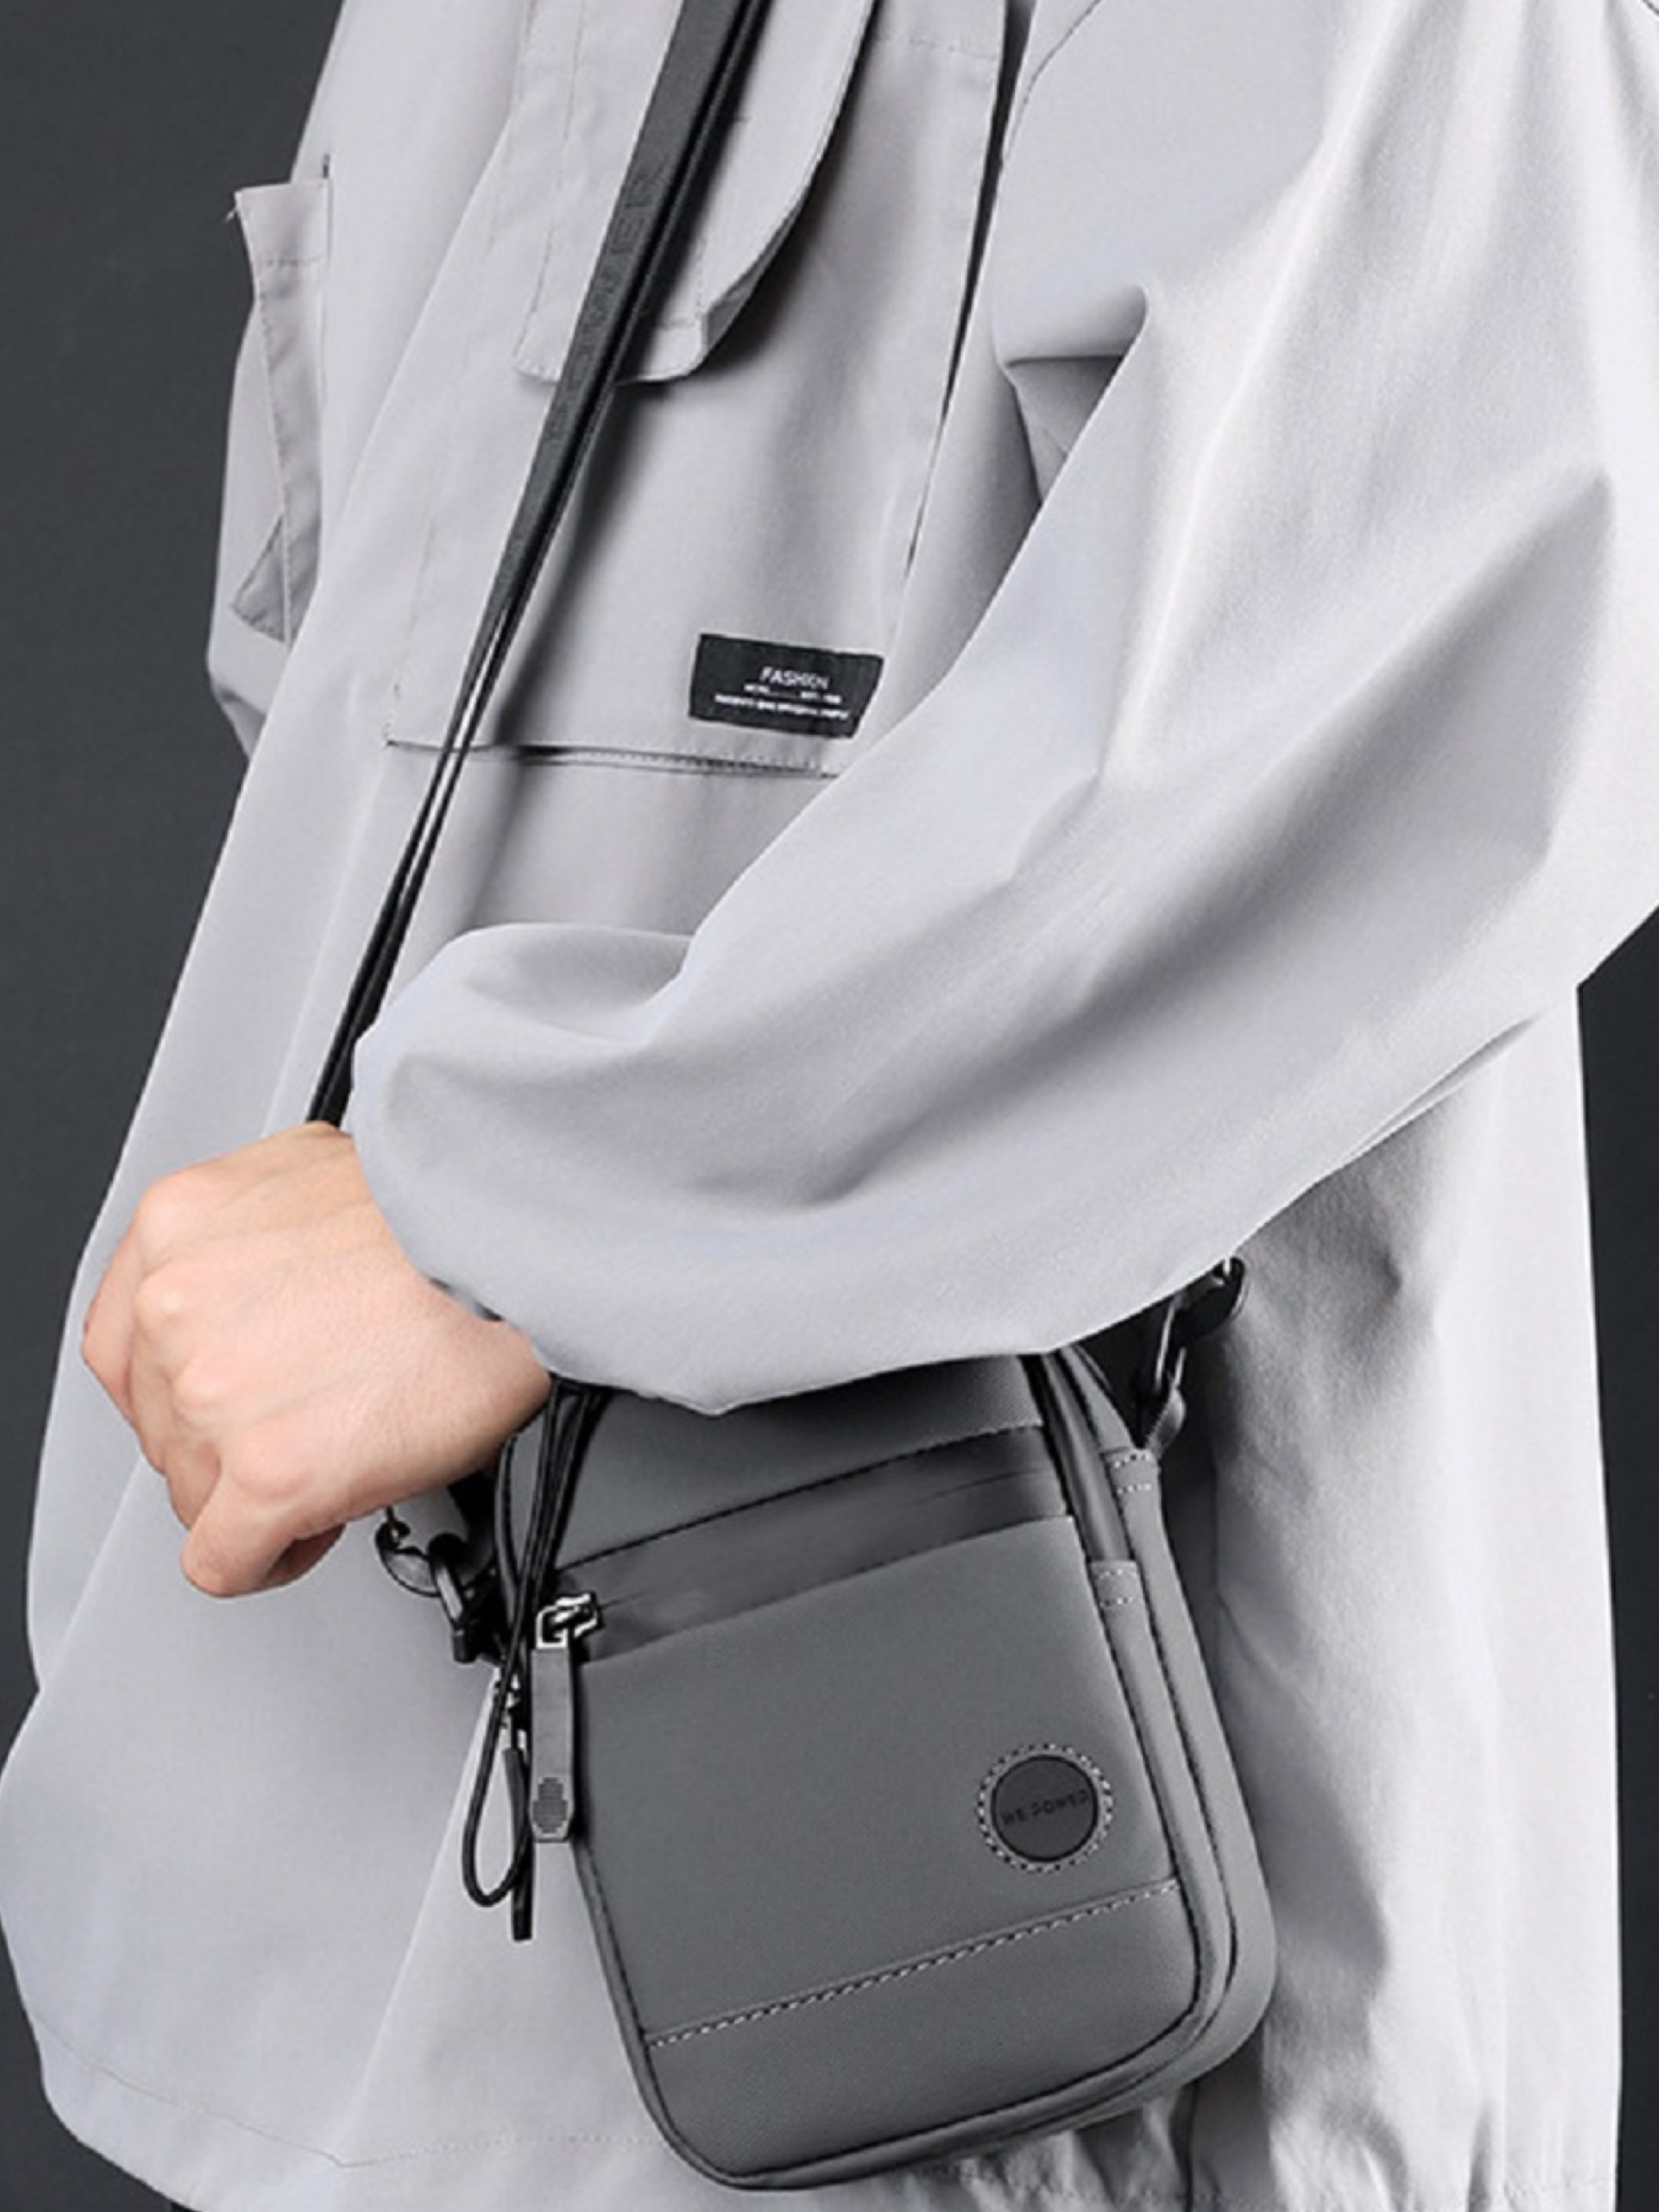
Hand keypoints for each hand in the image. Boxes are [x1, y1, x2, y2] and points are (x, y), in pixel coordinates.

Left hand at [81, 1121, 551, 1596]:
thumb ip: (254, 1230)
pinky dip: (268, 1560)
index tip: (231, 1401)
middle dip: (234, 1438)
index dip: (187, 1384)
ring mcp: (213, 1396)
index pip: (125, 1343)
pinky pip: (225, 1561)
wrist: (514, 1248)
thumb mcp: (312, 1172)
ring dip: (258, 1494)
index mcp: (178, 1228)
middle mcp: (176, 1309)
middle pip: (165, 1424)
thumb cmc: (447, 1214)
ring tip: (335, 1460)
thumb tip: (271, 1274)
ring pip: (193, 1493)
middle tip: (311, 1424)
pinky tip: (312, 1528)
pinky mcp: (268, 1475)